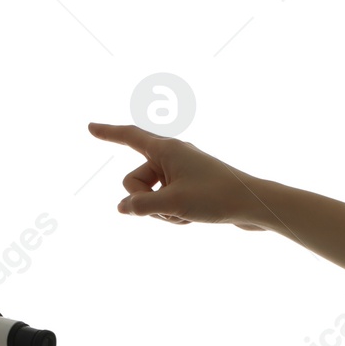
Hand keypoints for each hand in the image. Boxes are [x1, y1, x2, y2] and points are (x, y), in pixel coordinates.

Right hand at [87, 122, 270, 230]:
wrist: (254, 205)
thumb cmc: (216, 198)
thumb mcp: (172, 204)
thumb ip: (140, 206)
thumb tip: (122, 207)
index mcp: (167, 149)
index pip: (129, 136)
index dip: (108, 133)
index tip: (90, 127)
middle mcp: (173, 156)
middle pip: (134, 180)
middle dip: (143, 200)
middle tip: (169, 207)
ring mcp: (182, 172)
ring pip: (151, 197)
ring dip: (162, 211)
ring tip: (188, 213)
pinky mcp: (191, 187)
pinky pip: (167, 203)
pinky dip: (175, 214)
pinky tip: (194, 218)